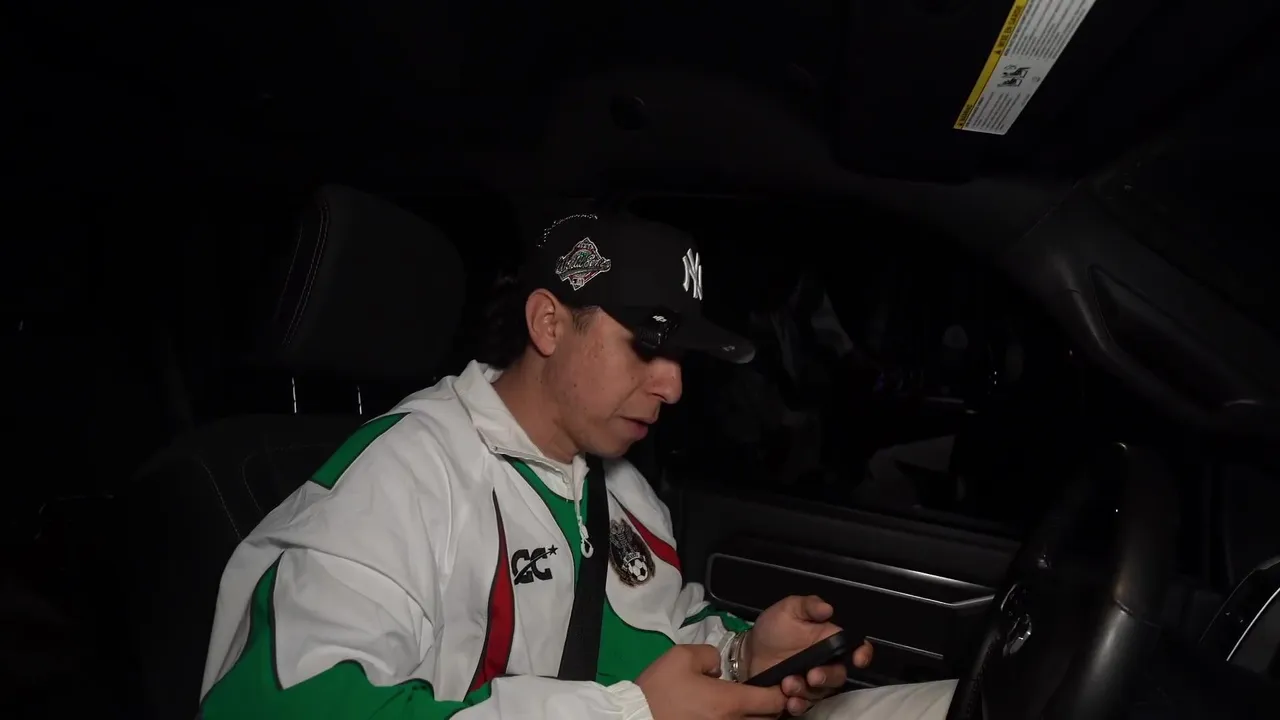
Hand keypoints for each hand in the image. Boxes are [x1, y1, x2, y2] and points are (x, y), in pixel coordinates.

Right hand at [636, 644, 787, 719]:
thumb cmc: (660, 688)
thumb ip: (710, 655)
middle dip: (774, 708)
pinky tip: (734, 714)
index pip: (772, 701)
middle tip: (771, 696)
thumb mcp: (682, 656)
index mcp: (730, 702)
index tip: (783, 685)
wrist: (637, 717)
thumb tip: (718, 668)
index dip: (782, 692)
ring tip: (755, 706)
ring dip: (758, 717)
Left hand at [744, 595, 874, 714]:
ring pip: (821, 692)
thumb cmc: (773, 628)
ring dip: (807, 691)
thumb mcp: (788, 609)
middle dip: (828, 677)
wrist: (749, 651)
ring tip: (787, 684)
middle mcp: (826, 664)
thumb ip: (808, 606)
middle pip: (839, 675)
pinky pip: (805, 706)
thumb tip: (828, 609)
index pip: (855, 648)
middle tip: (812, 676)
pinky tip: (789, 701)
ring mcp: (813, 683)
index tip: (858, 659)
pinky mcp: (798, 696)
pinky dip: (799, 705)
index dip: (862, 653)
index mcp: (829, 641)